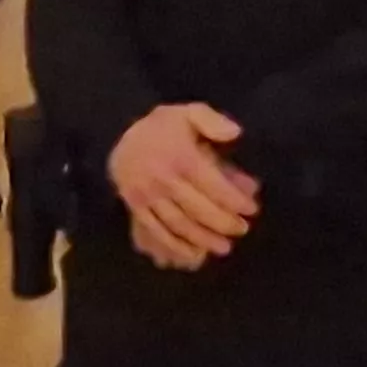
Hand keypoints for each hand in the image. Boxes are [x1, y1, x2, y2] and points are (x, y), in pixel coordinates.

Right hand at [107, 102, 257, 265]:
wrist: (115, 135)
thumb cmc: (160, 128)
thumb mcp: (187, 112)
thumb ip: (212, 121)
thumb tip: (235, 133)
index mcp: (180, 157)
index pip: (213, 185)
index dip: (235, 200)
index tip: (251, 209)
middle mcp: (163, 179)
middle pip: (198, 209)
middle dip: (223, 223)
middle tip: (242, 229)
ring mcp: (147, 196)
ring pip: (179, 224)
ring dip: (203, 239)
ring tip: (223, 247)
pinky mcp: (135, 207)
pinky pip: (156, 230)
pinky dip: (175, 245)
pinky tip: (194, 253)